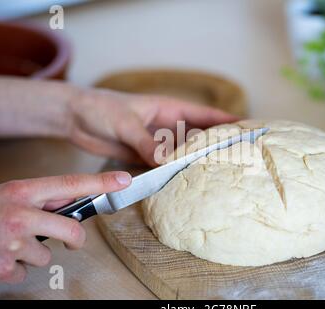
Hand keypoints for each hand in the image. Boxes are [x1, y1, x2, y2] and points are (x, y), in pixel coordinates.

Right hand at [0, 171, 130, 283]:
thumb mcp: (8, 194)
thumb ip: (40, 198)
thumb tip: (73, 200)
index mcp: (22, 192)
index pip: (70, 184)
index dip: (100, 183)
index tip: (124, 181)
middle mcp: (20, 215)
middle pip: (72, 231)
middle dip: (75, 239)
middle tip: (71, 241)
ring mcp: (12, 243)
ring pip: (45, 256)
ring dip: (30, 254)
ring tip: (8, 242)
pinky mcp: (3, 268)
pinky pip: (23, 273)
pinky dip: (13, 268)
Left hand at [68, 89, 239, 165]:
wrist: (75, 118)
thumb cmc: (101, 108)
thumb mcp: (125, 123)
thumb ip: (147, 142)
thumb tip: (167, 163)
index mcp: (170, 109)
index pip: (206, 116)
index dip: (228, 122)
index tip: (249, 130)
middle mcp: (168, 127)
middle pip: (199, 137)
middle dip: (217, 147)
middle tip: (239, 160)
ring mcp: (158, 143)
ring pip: (183, 155)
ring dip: (196, 164)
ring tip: (217, 177)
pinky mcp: (145, 157)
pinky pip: (165, 166)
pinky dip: (175, 174)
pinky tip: (186, 184)